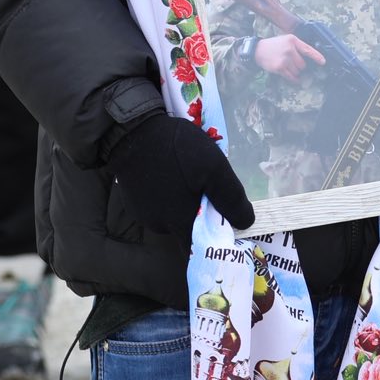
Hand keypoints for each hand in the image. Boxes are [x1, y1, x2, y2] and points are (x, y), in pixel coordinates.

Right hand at [104, 114, 254, 238]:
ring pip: (172, 216)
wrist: (132, 130)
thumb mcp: (214, 168)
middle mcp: (160, 225)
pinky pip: (158, 204)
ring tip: (190, 178)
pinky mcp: (134, 200)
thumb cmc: (177, 151)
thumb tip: (246, 223)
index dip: (217, 242)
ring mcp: (144, 213)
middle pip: (188, 230)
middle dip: (200, 216)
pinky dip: (167, 195)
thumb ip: (230, 198)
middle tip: (208, 191)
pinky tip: (170, 174)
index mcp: (180, 223)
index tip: (229, 227)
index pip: (202, 249)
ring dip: (183, 203)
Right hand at [255, 34, 325, 79]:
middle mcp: (289, 49)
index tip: (323, 62)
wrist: (258, 50)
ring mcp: (284, 59)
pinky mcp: (279, 68)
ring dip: (295, 72)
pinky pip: (292, 77)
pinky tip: (292, 76)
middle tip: (292, 62)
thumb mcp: (287, 40)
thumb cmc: (275, 45)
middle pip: (303, 64)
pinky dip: (294, 79)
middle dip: (300, 66)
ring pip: (298, 71)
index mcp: (293, 40)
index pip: (308, 49)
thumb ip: (298, 46)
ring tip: (287, 66)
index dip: (317, 56)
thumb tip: (310, 57)